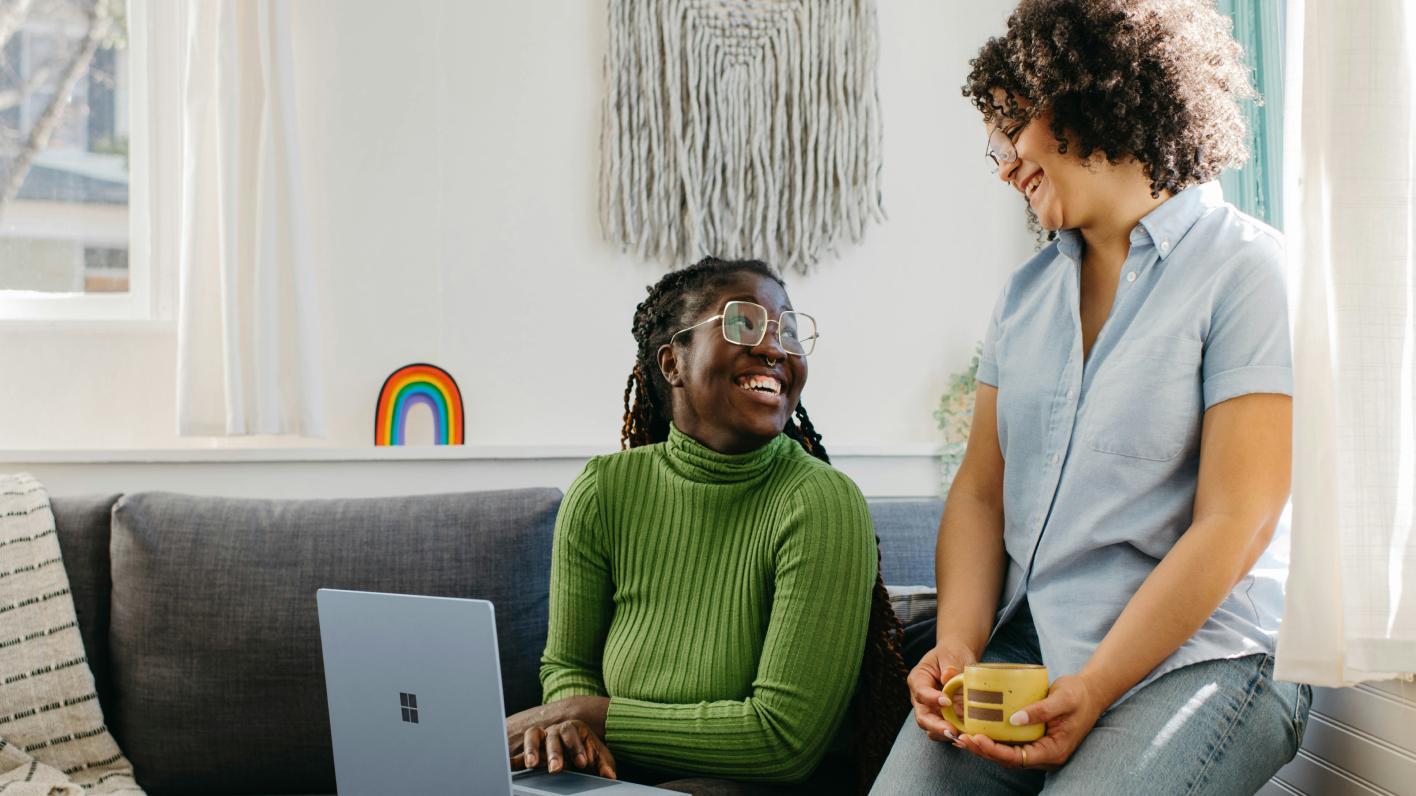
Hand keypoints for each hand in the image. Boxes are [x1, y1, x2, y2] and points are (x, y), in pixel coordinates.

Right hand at [506, 696, 610, 764]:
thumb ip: (603, 764)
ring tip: (532, 765)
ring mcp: (541, 741)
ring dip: (532, 749)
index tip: (582, 763)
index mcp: (573, 728)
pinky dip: (514, 759)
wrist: (576, 753)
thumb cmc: (587, 753)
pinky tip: (510, 765)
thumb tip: (610, 776)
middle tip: (556, 769)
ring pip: (533, 736)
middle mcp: (555, 731)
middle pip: (552, 736)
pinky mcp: (529, 753)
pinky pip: (519, 753)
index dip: (576, 746)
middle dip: (554, 752)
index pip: (572, 732)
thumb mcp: (598, 757)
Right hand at [908, 638, 977, 741]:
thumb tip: (949, 676)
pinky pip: (945, 730)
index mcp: (918, 679)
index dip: (931, 698)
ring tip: (960, 737)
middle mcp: (920, 698)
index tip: (947, 701)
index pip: (920, 692)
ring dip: (945, 734)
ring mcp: (931, 710)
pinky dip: (954, 735)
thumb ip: (949, 665)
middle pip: (922, 717)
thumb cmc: (952, 654)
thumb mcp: (950, 654)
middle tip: (951, 730)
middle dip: (936, 726)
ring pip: (932, 728)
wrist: (956, 659)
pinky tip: (966, 736)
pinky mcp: (943, 718)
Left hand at [952, 673, 1106, 770]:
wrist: (1090, 692)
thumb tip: (1015, 719)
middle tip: (961, 738)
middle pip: (1008, 759)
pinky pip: (1010, 743)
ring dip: (985, 747)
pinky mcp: (1033, 738)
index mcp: (1054, 750)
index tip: (977, 739)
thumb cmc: (1079, 695)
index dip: (996, 752)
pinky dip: (993, 738)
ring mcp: (1039, 747)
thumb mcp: (1062, 698)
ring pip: (1007, 753)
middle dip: (984, 751)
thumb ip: (1041, 710)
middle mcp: (1044, 754)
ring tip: (962, 736)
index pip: (1019, 758)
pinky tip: (976, 729)